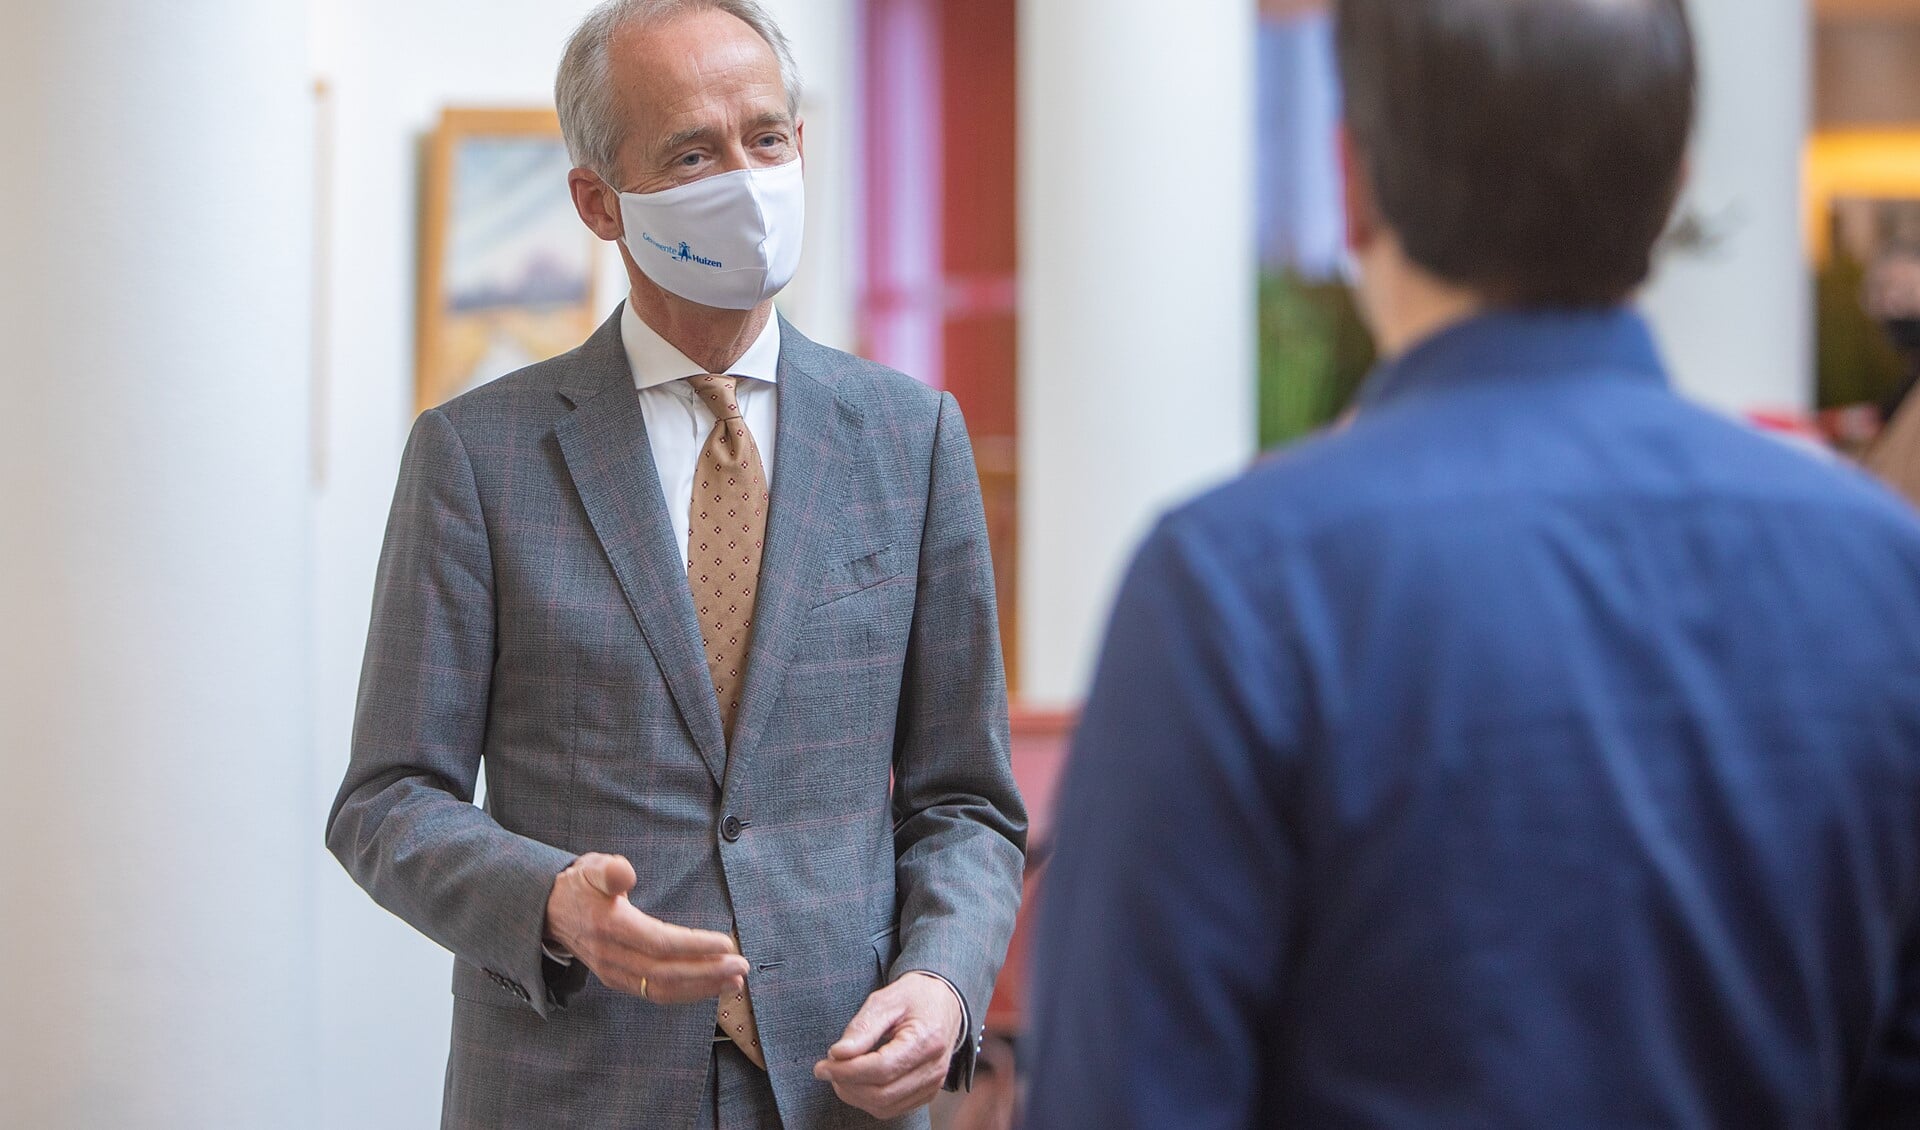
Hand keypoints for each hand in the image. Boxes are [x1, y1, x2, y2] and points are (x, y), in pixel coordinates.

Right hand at [543, 852, 747, 1003]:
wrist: (550, 912)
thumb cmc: (580, 886)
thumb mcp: (590, 868)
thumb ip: (608, 870)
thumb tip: (625, 871)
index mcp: (610, 927)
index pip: (658, 943)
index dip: (693, 945)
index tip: (725, 943)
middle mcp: (612, 957)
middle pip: (664, 973)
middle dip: (707, 973)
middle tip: (741, 967)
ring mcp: (615, 973)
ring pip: (662, 990)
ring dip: (702, 988)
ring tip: (734, 982)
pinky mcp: (620, 981)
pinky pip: (655, 994)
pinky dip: (686, 994)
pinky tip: (711, 987)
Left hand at [814, 972, 962, 1119]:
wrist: (943, 1001)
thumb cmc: (915, 997)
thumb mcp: (885, 1000)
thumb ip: (862, 1028)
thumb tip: (838, 1054)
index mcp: (926, 1040)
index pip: (881, 1069)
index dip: (846, 1071)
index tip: (822, 1065)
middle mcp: (934, 1068)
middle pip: (882, 1093)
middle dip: (847, 1085)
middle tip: (828, 1069)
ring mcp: (934, 1084)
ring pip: (885, 1106)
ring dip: (855, 1096)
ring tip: (840, 1074)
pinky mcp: (927, 1093)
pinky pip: (893, 1108)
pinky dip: (869, 1101)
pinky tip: (857, 1082)